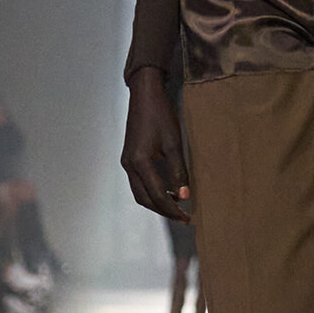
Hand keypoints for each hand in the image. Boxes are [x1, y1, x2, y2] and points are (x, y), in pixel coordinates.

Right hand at [122, 67, 191, 222]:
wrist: (144, 95)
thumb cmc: (160, 115)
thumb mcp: (174, 143)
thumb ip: (178, 171)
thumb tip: (185, 196)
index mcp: (139, 162)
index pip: (157, 195)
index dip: (172, 209)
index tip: (187, 216)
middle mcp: (129, 165)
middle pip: (144, 199)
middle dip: (163, 210)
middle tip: (183, 216)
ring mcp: (126, 162)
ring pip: (139, 193)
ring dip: (156, 202)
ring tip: (176, 206)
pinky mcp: (129, 158)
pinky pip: (138, 183)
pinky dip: (151, 192)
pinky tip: (167, 190)